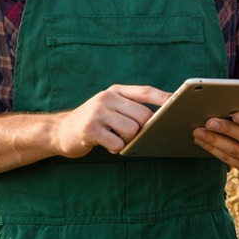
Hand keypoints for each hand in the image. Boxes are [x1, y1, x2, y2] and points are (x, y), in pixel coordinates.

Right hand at [54, 85, 170, 156]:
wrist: (59, 131)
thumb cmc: (93, 121)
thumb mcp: (110, 106)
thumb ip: (130, 106)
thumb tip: (161, 115)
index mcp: (116, 90)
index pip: (146, 91)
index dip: (164, 97)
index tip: (180, 103)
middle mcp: (107, 97)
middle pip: (143, 115)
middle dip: (143, 128)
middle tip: (132, 134)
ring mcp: (97, 113)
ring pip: (132, 130)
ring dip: (128, 140)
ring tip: (115, 137)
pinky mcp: (89, 129)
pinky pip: (117, 143)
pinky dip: (115, 148)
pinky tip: (106, 144)